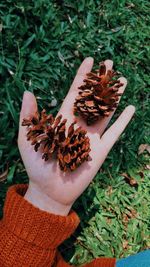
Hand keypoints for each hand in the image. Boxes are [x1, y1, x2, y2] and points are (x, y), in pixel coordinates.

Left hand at [18, 58, 134, 215]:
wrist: (51, 189)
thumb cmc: (37, 165)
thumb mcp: (28, 139)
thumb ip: (30, 117)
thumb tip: (27, 91)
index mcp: (63, 120)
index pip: (75, 93)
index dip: (82, 77)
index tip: (90, 60)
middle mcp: (79, 125)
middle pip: (93, 99)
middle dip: (101, 82)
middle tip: (110, 64)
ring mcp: (92, 136)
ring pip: (106, 112)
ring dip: (114, 97)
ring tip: (122, 80)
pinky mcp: (101, 149)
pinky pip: (115, 132)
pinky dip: (123, 120)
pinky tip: (130, 107)